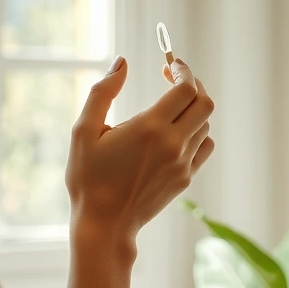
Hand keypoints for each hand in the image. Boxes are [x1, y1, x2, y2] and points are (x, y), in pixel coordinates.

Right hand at [66, 56, 215, 247]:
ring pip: (205, 124)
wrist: (104, 225)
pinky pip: (205, 146)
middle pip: (204, 102)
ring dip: (192, 108)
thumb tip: (122, 62)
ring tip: (170, 106)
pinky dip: (197, 132)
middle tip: (174, 79)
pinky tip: (177, 131)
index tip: (170, 64)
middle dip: (193, 84)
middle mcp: (173, 144)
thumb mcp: (83, 132)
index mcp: (149, 128)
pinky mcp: (186, 178)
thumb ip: (102, 92)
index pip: (185, 88)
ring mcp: (183, 163)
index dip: (181, 70)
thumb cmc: (88, 178)